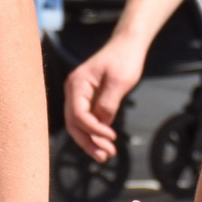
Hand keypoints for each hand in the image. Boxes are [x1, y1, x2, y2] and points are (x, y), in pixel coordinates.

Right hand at [65, 37, 146, 160]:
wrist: (128, 45)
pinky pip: (87, 119)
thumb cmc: (124, 58)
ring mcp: (79, 94)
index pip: (78, 114)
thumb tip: (101, 122)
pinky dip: (95, 132)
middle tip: (105, 156)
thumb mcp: (120, 81)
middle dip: (88, 141)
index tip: (111, 137)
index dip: (93, 129)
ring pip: (79, 124)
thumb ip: (109, 102)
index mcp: (77, 83)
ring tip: (107, 155)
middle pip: (74, 123)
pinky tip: (105, 143)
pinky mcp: (88, 98)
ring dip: (91, 140)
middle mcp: (73, 90)